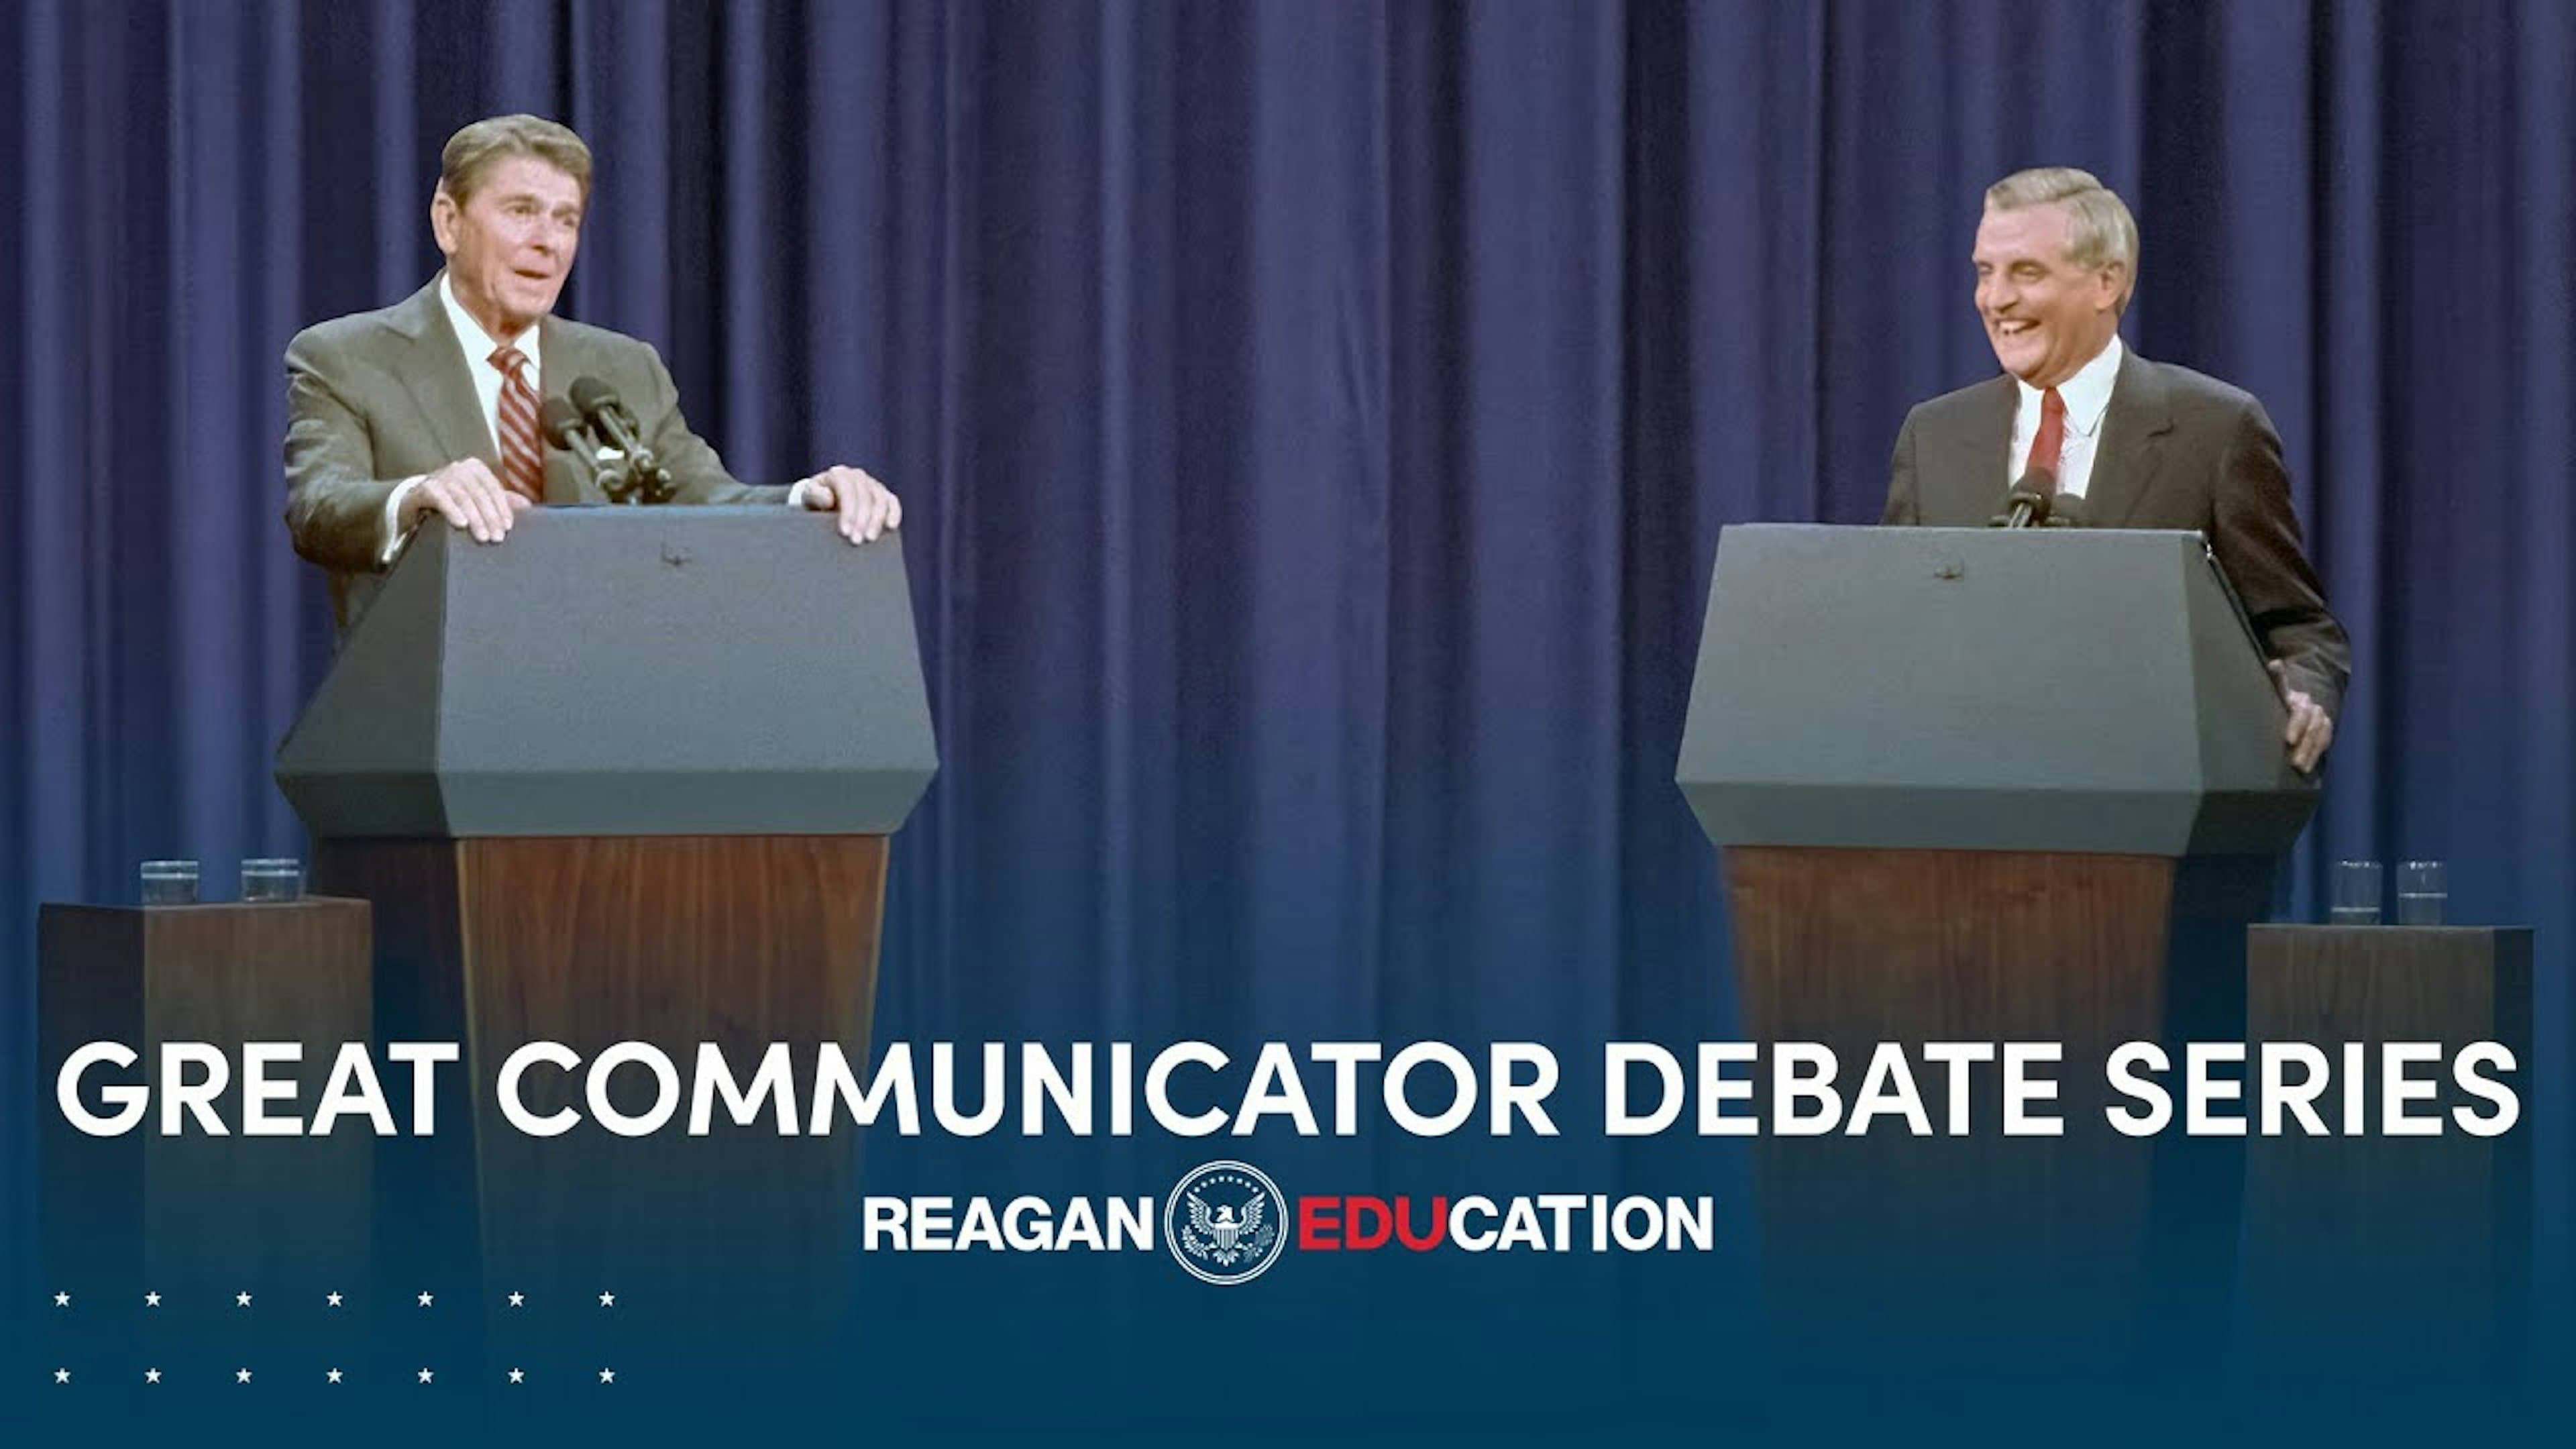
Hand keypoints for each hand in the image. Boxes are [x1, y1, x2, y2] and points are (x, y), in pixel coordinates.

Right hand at [403, 458, 528, 543]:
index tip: (507, 527)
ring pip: (462, 497)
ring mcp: (440, 476)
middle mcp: (458, 469)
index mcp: (475, 469)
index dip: (502, 508)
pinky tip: (461, 523)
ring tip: (482, 536)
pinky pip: (440, 497)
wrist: (415, 504)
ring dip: (475, 518)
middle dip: (490, 517)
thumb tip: (527, 505)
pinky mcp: (424, 488)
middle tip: (496, 537)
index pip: (493, 488)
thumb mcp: (478, 500)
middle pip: (479, 494)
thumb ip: (501, 501)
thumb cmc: (452, 503)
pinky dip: (451, 510)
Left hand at [798, 464, 901, 543]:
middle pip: (865, 497)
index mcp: (838, 475)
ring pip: (880, 500)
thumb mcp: (809, 498)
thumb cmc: (816, 502)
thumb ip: (815, 496)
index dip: (848, 512)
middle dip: (861, 521)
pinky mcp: (883, 494)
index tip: (845, 531)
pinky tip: (891, 527)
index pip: (847, 491)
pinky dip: (894, 513)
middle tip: (856, 541)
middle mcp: (857, 476)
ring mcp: (872, 484)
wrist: (826, 503)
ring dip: (877, 521)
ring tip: (870, 539)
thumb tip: (829, 499)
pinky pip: (892, 502)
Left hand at [2268, 661, 2333, 773]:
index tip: (2289, 741)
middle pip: (2311, 726)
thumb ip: (2277, 679)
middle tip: (2292, 760)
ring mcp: (2320, 717)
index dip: (2296, 725)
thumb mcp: (2274, 691)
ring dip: (2309, 752)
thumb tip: (2275, 663)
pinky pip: (2324, 741)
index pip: (2299, 710)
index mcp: (2297, 698)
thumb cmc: (2278, 699)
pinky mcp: (2325, 728)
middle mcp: (2312, 707)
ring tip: (2299, 767)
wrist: (2291, 702)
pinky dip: (2316, 754)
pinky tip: (2308, 766)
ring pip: (2319, 736)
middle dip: (2303, 744)